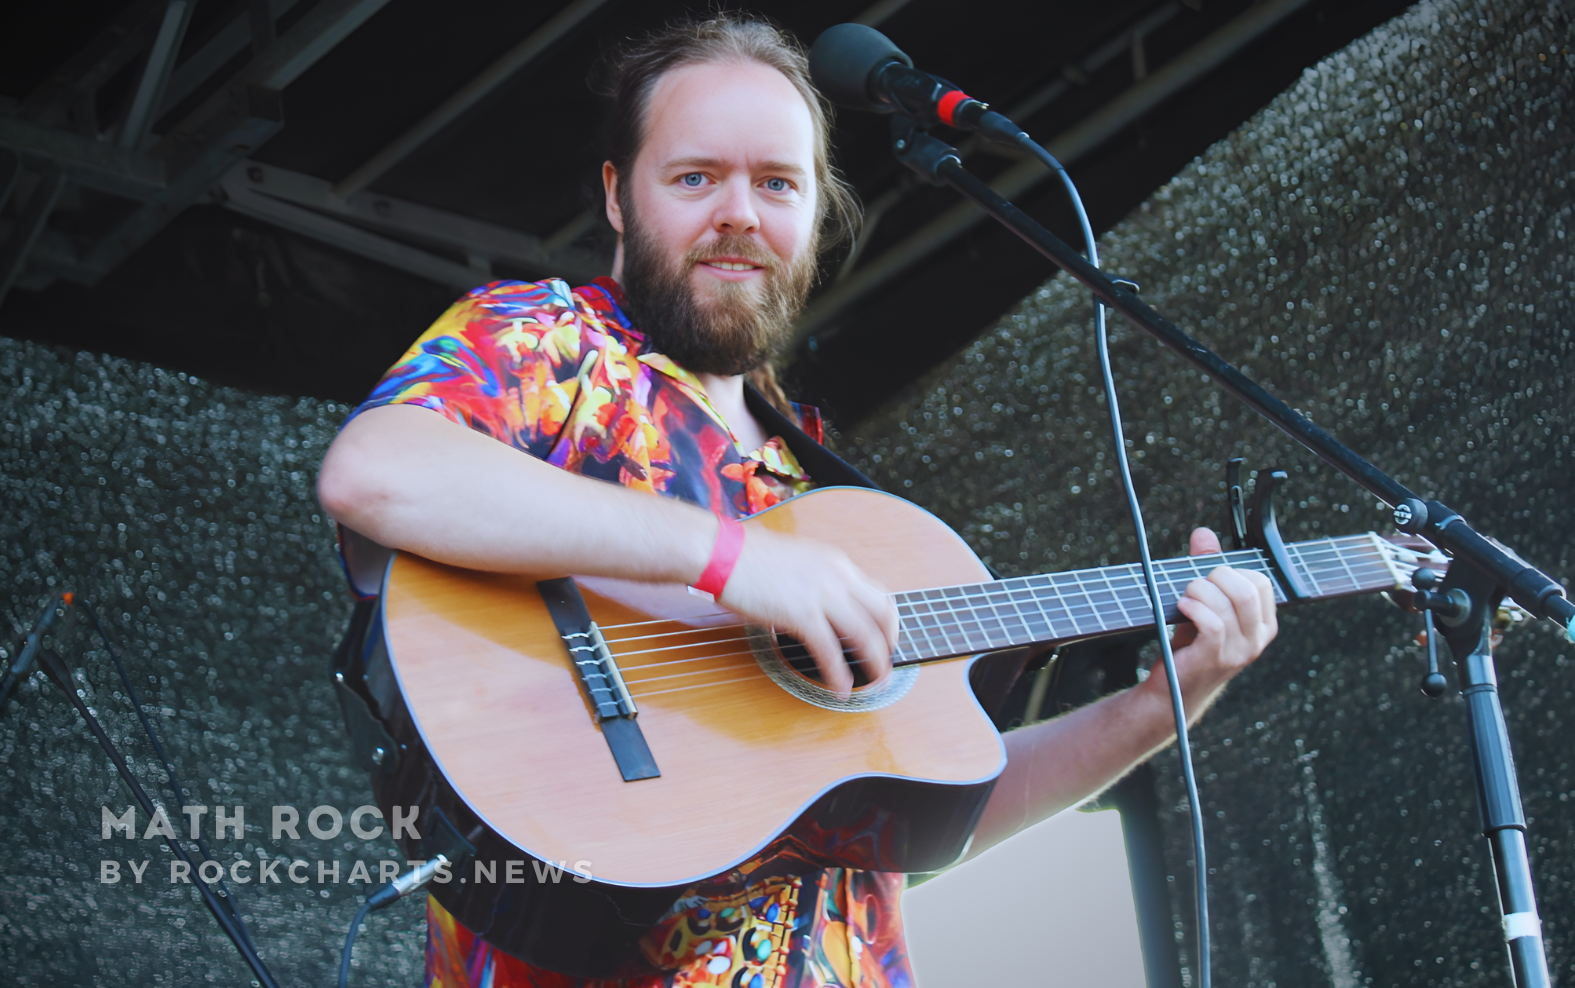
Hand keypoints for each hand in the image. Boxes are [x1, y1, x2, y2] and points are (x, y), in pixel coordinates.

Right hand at [715, 525, 897, 695]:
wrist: (723, 553)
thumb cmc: (746, 556)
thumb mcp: (795, 561)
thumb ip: (813, 581)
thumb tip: (816, 604)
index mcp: (835, 562)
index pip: (877, 593)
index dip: (887, 621)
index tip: (885, 638)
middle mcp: (837, 576)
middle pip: (882, 614)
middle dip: (889, 643)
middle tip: (886, 664)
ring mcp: (822, 595)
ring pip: (865, 635)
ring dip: (875, 663)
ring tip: (876, 683)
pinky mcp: (802, 615)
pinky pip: (830, 652)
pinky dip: (839, 675)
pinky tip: (841, 689)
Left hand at [1142, 527, 1277, 717]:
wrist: (1173, 691)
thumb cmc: (1191, 646)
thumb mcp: (1205, 606)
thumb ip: (1207, 570)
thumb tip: (1203, 533)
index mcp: (1262, 625)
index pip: (1260, 582)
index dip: (1232, 571)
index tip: (1209, 578)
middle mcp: (1257, 639)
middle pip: (1247, 589)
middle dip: (1215, 577)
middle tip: (1194, 586)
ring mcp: (1239, 651)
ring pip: (1228, 603)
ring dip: (1198, 591)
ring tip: (1185, 598)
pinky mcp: (1215, 658)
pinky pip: (1212, 623)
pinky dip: (1193, 608)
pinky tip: (1181, 607)